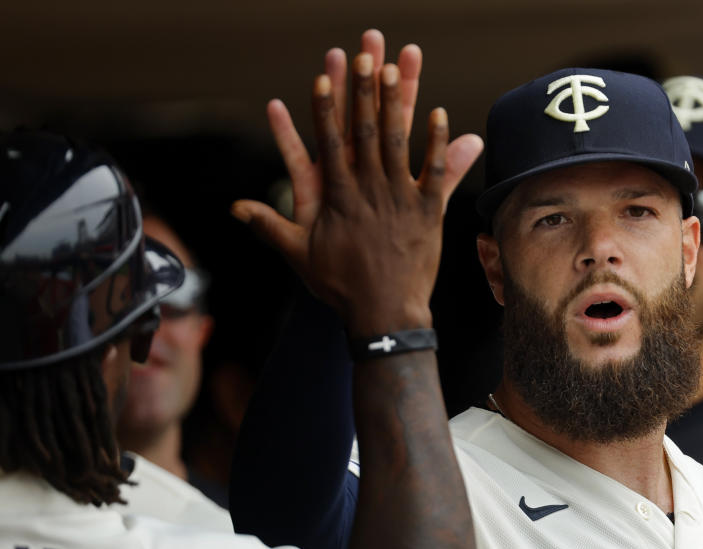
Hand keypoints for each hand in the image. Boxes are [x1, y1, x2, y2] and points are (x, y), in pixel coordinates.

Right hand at [232, 30, 482, 334]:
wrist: (384, 314)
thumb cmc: (340, 286)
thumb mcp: (299, 255)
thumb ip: (268, 225)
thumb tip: (234, 207)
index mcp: (338, 196)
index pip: (328, 141)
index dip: (326, 107)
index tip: (323, 76)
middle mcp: (369, 189)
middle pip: (366, 130)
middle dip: (364, 90)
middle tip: (364, 55)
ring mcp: (401, 198)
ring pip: (399, 142)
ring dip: (399, 103)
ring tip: (398, 68)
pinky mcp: (429, 211)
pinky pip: (437, 172)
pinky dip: (440, 144)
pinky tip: (442, 115)